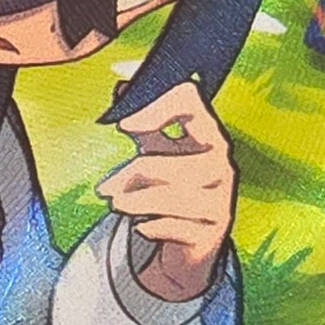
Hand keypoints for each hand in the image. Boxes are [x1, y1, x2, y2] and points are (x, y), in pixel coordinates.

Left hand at [94, 79, 236, 303]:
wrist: (196, 238)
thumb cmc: (175, 183)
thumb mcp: (159, 149)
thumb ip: (142, 121)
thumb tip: (122, 86)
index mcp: (210, 132)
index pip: (190, 100)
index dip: (155, 106)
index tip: (121, 123)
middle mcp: (222, 164)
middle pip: (174, 161)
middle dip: (134, 174)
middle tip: (103, 188)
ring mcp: (220, 200)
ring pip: (171, 198)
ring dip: (136, 202)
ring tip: (114, 205)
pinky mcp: (212, 233)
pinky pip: (174, 228)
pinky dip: (151, 227)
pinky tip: (142, 227)